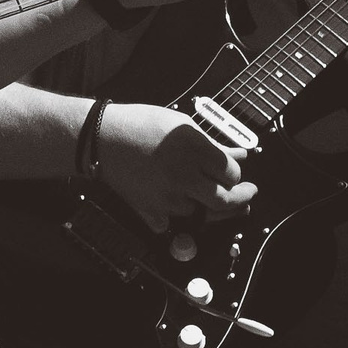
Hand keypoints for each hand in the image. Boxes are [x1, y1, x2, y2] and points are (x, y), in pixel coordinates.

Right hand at [91, 100, 258, 231]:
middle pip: (224, 200)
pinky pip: (171, 223)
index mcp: (195, 150)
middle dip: (238, 199)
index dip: (235, 173)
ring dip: (203, 204)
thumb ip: (213, 144)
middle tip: (246, 195)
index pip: (231, 173)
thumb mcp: (182, 125)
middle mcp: (184, 176)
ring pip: (198, 212)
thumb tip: (240, 155)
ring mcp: (167, 197)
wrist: (101, 137)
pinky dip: (174, 215)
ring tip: (200, 191)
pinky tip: (175, 203)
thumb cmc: (140, 124)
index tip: (233, 172)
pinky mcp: (150, 210)